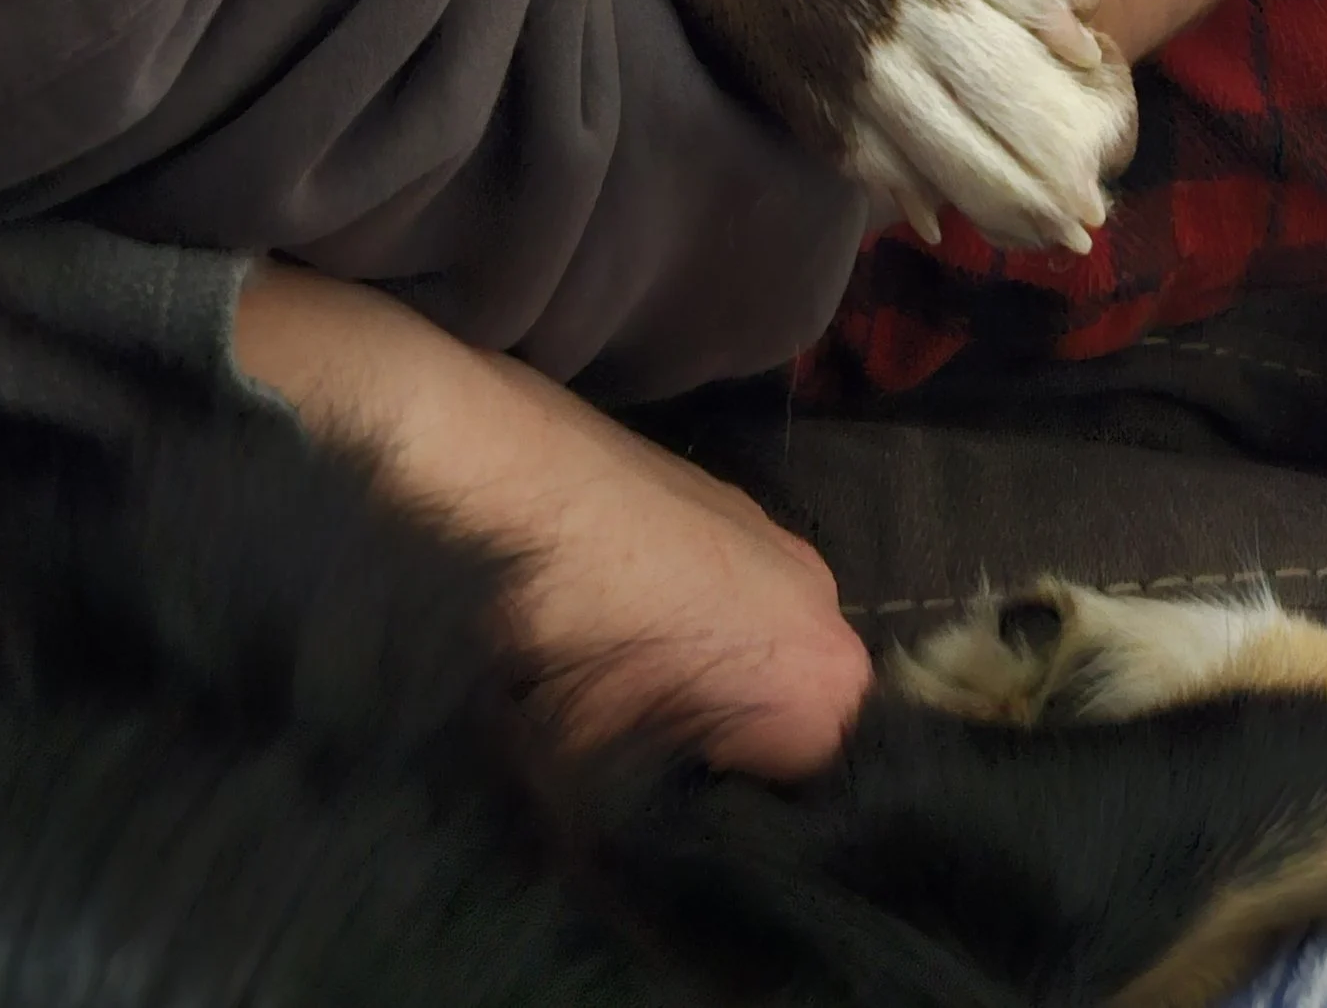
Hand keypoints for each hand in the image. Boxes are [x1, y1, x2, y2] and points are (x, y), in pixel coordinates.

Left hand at [233, 266, 867, 776]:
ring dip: (712, 682)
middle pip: (798, 719)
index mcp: (821, 685)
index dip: (738, 819)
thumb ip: (646, 826)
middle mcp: (825, 606)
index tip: (666, 815)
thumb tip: (635, 856)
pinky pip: (736, 589)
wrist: (501, 470)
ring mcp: (781, 539)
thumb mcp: (594, 771)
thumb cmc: (562, 631)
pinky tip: (614, 617)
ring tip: (620, 685)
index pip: (813, 794)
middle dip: (728, 749)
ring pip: (764, 650)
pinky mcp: (733, 497)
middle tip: (641, 756)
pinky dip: (694, 619)